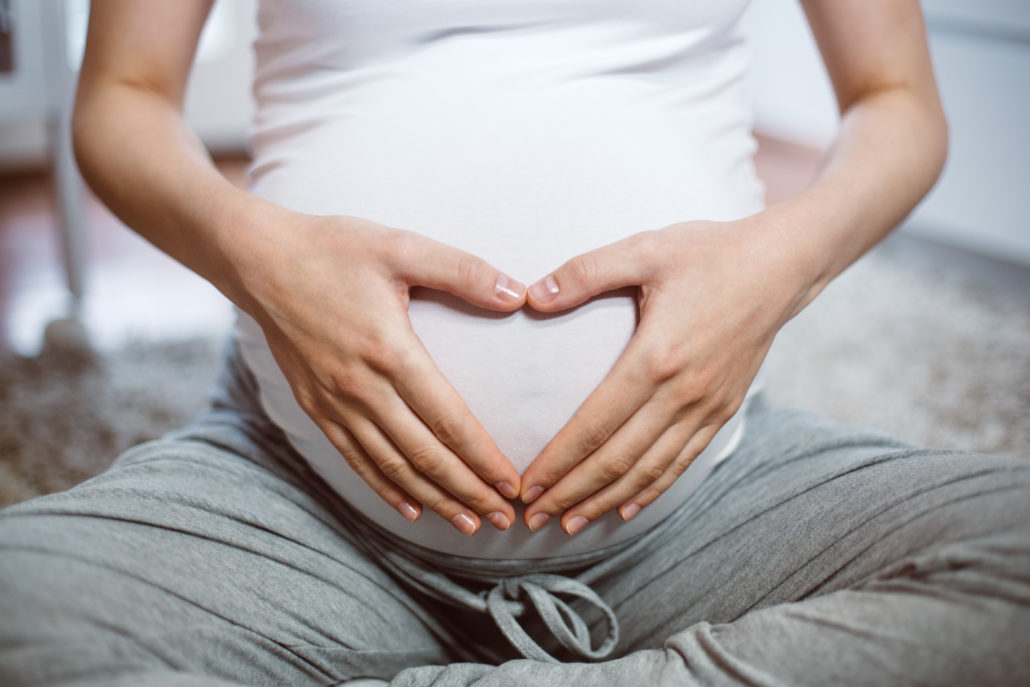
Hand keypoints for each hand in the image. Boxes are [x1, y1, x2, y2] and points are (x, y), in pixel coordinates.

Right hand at [238, 213, 525, 534]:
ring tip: (467, 523)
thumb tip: (519, 295)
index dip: (483, 457)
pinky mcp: (314, 406)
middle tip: (502, 518)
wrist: (257, 259)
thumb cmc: (333, 248)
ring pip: (391, 465)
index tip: (513, 484)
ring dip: (432, 498)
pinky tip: (408, 507)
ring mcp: (333, 402)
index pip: (448, 420)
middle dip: (467, 491)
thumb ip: (464, 272)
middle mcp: (360, 387)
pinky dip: (383, 487)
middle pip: (424, 455)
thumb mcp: (402, 247)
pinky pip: (354, 457)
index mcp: (389, 351)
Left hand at [519, 218, 808, 533]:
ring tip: (568, 524)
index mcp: (656, 357)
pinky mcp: (723, 410)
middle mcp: (682, 393)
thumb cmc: (708, 252)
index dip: (558, 462)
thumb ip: (585, 272)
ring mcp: (706, 406)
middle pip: (617, 460)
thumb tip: (532, 296)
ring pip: (648, 470)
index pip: (595, 424)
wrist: (782, 265)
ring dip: (605, 501)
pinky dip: (651, 490)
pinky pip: (682, 462)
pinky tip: (626, 508)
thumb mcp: (644, 249)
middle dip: (570, 494)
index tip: (525, 486)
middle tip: (531, 519)